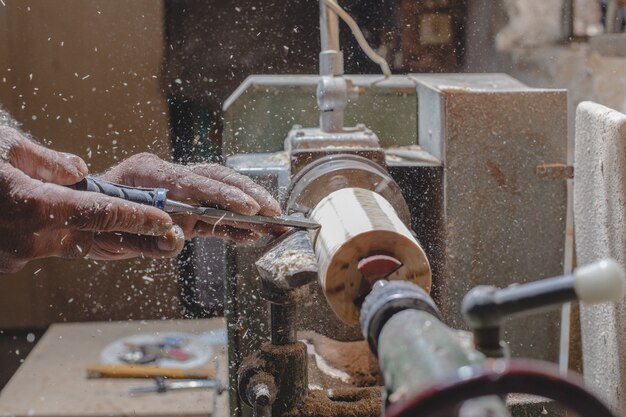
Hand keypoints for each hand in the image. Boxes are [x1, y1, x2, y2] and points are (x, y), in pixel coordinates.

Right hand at [0, 127, 183, 272]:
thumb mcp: (3, 146)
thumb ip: (47, 161)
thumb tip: (79, 171)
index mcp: (32, 205)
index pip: (100, 212)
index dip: (137, 217)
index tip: (166, 222)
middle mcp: (28, 237)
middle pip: (94, 238)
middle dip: (132, 236)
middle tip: (167, 236)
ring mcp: (15, 254)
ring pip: (71, 246)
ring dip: (97, 237)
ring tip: (128, 229)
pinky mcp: (7, 261)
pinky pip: (47, 248)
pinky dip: (63, 236)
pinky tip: (71, 224)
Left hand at [100, 153, 281, 242]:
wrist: (80, 220)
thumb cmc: (91, 223)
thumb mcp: (114, 235)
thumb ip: (149, 239)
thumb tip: (178, 238)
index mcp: (149, 173)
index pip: (195, 181)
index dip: (225, 195)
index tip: (248, 207)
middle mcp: (168, 176)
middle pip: (217, 178)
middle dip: (249, 195)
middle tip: (274, 213)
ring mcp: (178, 191)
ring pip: (220, 192)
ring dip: (249, 207)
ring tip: (275, 222)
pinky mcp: (183, 209)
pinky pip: (213, 214)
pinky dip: (233, 223)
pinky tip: (251, 232)